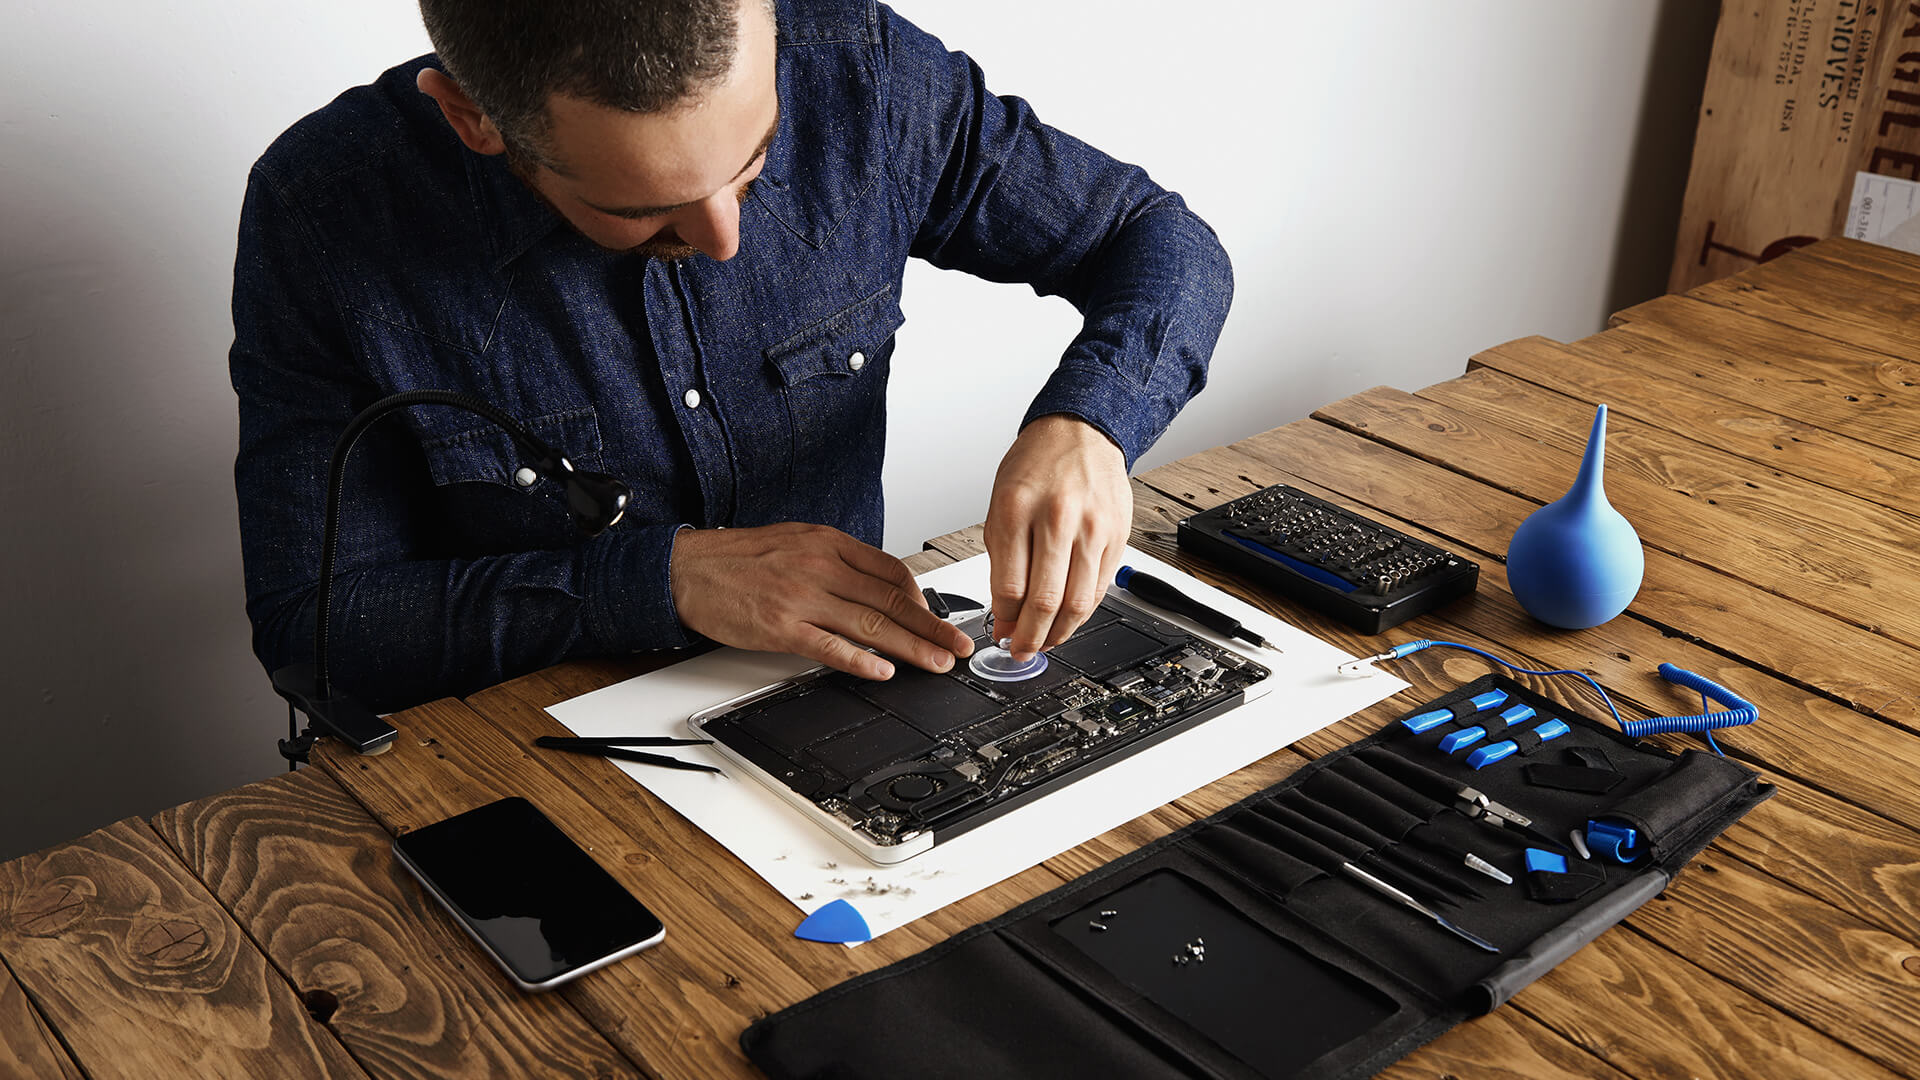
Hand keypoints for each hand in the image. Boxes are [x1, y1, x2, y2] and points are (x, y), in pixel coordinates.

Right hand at [669, 523, 974, 679]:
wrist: (686, 568)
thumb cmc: (739, 558)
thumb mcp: (796, 541)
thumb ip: (837, 561)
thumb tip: (877, 586)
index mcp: (828, 543)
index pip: (891, 571)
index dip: (922, 599)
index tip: (937, 619)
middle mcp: (821, 566)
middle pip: (892, 600)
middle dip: (932, 627)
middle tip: (959, 646)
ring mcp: (802, 597)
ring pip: (871, 624)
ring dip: (911, 648)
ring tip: (937, 663)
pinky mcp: (781, 627)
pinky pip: (830, 646)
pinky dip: (861, 660)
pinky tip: (884, 671)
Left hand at [983, 414, 1131, 660]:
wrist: (1080, 432)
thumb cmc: (1036, 466)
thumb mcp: (1001, 504)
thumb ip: (1002, 558)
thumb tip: (1005, 613)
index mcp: (1017, 509)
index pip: (1009, 586)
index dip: (1003, 621)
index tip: (1000, 633)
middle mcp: (1056, 518)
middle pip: (1044, 600)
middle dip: (1030, 636)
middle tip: (1022, 649)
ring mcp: (1091, 528)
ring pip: (1076, 601)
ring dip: (1058, 632)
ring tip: (1045, 642)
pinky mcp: (1116, 536)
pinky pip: (1100, 588)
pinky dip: (1082, 612)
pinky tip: (1068, 620)